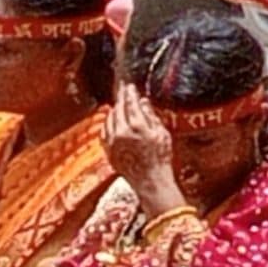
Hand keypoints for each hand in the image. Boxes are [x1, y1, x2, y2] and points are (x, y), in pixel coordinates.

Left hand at [103, 87, 183, 217]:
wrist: (150, 181)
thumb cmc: (161, 159)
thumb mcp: (163, 134)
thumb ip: (151, 116)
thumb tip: (143, 102)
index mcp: (137, 126)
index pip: (130, 103)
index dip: (129, 92)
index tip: (129, 85)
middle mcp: (121, 132)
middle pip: (118, 108)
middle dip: (120, 97)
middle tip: (122, 89)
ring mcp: (112, 141)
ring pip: (109, 118)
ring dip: (114, 109)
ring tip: (118, 103)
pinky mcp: (108, 150)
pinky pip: (104, 131)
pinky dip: (108, 122)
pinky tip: (112, 120)